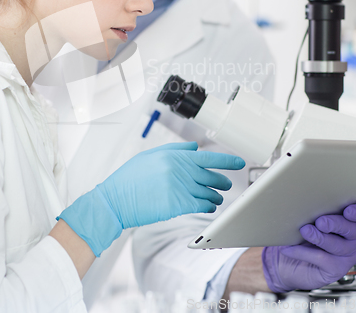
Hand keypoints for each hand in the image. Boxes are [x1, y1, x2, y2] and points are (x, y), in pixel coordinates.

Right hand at [59, 142, 244, 255]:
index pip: (208, 157)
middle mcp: (180, 170)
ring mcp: (179, 188)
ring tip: (216, 198)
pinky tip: (208, 207)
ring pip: (208, 192)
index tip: (239, 162)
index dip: (227, 160)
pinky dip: (208, 206)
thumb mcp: (150, 155)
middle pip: (211, 176)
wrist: (115, 199)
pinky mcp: (177, 205)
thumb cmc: (130, 178)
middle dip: (222, 180)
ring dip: (215, 196)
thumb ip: (174, 149)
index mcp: (174, 156)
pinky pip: (201, 205)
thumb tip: (195, 147)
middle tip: (226, 184)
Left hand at [262, 203, 355, 292]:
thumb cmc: (300, 232)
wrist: (287, 260)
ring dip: (320, 237)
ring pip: (338, 246)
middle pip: (353, 230)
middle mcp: (353, 238)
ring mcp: (347, 255)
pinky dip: (303, 251)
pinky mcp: (336, 269)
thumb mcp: (307, 217)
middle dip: (336, 224)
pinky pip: (322, 259)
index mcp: (351, 220)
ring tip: (304, 231)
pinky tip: (289, 248)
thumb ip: (313, 209)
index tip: (348, 211)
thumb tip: (302, 200)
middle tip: (320, 222)